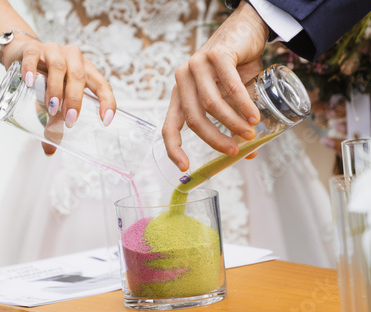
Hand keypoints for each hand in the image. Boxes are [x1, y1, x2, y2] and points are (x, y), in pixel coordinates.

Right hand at [0, 36, 116, 154]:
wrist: (21, 54)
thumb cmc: (44, 78)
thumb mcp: (53, 100)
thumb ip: (54, 122)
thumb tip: (50, 150)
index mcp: (85, 71)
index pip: (102, 85)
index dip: (107, 102)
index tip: (106, 121)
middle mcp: (73, 58)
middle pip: (79, 77)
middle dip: (75, 100)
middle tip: (69, 120)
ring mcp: (53, 50)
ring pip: (59, 67)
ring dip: (56, 89)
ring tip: (51, 107)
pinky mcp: (32, 49)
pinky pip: (33, 56)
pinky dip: (31, 69)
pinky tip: (30, 82)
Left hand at [162, 1, 267, 171]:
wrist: (246, 32)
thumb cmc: (236, 68)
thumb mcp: (231, 100)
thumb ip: (234, 124)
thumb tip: (248, 155)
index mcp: (180, 95)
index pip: (169, 126)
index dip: (174, 149)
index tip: (185, 167)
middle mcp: (182, 80)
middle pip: (193, 120)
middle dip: (214, 140)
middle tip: (235, 151)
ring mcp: (196, 65)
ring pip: (211, 105)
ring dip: (232, 123)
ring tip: (251, 133)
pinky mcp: (215, 54)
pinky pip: (229, 86)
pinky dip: (243, 104)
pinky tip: (254, 116)